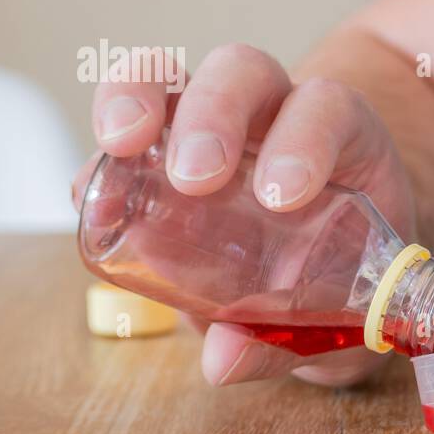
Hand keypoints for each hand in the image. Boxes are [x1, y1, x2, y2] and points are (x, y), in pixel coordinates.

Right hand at [74, 44, 417, 387]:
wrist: (331, 272)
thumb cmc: (346, 283)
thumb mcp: (337, 322)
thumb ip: (291, 340)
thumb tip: (221, 360)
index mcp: (344, 143)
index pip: (329, 110)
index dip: (306, 138)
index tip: (282, 197)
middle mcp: (278, 115)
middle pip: (245, 73)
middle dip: (215, 113)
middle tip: (194, 176)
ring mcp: (216, 123)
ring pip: (176, 76)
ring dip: (139, 99)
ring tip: (119, 148)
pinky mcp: (162, 148)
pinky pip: (126, 125)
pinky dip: (102, 152)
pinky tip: (87, 195)